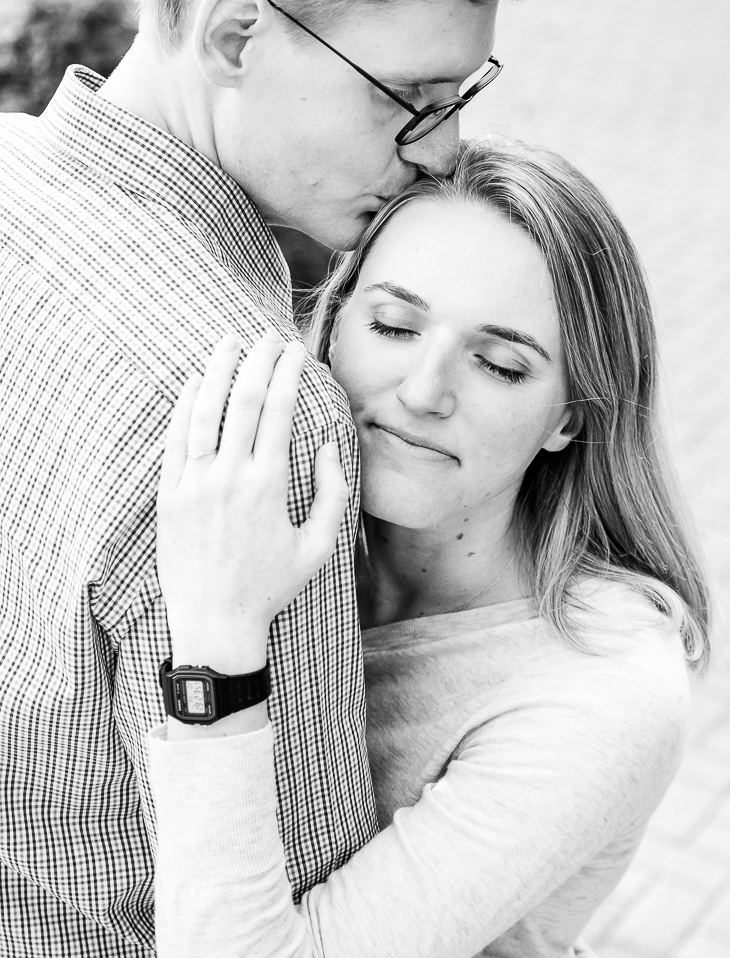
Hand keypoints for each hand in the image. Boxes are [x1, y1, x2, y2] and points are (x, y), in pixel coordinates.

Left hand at [157, 332, 348, 673]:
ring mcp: (194, 484)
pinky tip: (194, 383)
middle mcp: (229, 477)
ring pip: (204, 411)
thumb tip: (327, 445)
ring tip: (228, 341)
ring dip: (217, 370)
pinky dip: (185, 405)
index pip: (277, 410)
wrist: (215, 622)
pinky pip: (176, 439)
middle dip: (257, 360)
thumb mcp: (318, 546)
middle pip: (242, 400)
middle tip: (267, 335)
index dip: (287, 373)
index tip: (295, 350)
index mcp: (268, 486)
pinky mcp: (169, 495)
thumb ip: (332, 493)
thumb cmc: (271, 586)